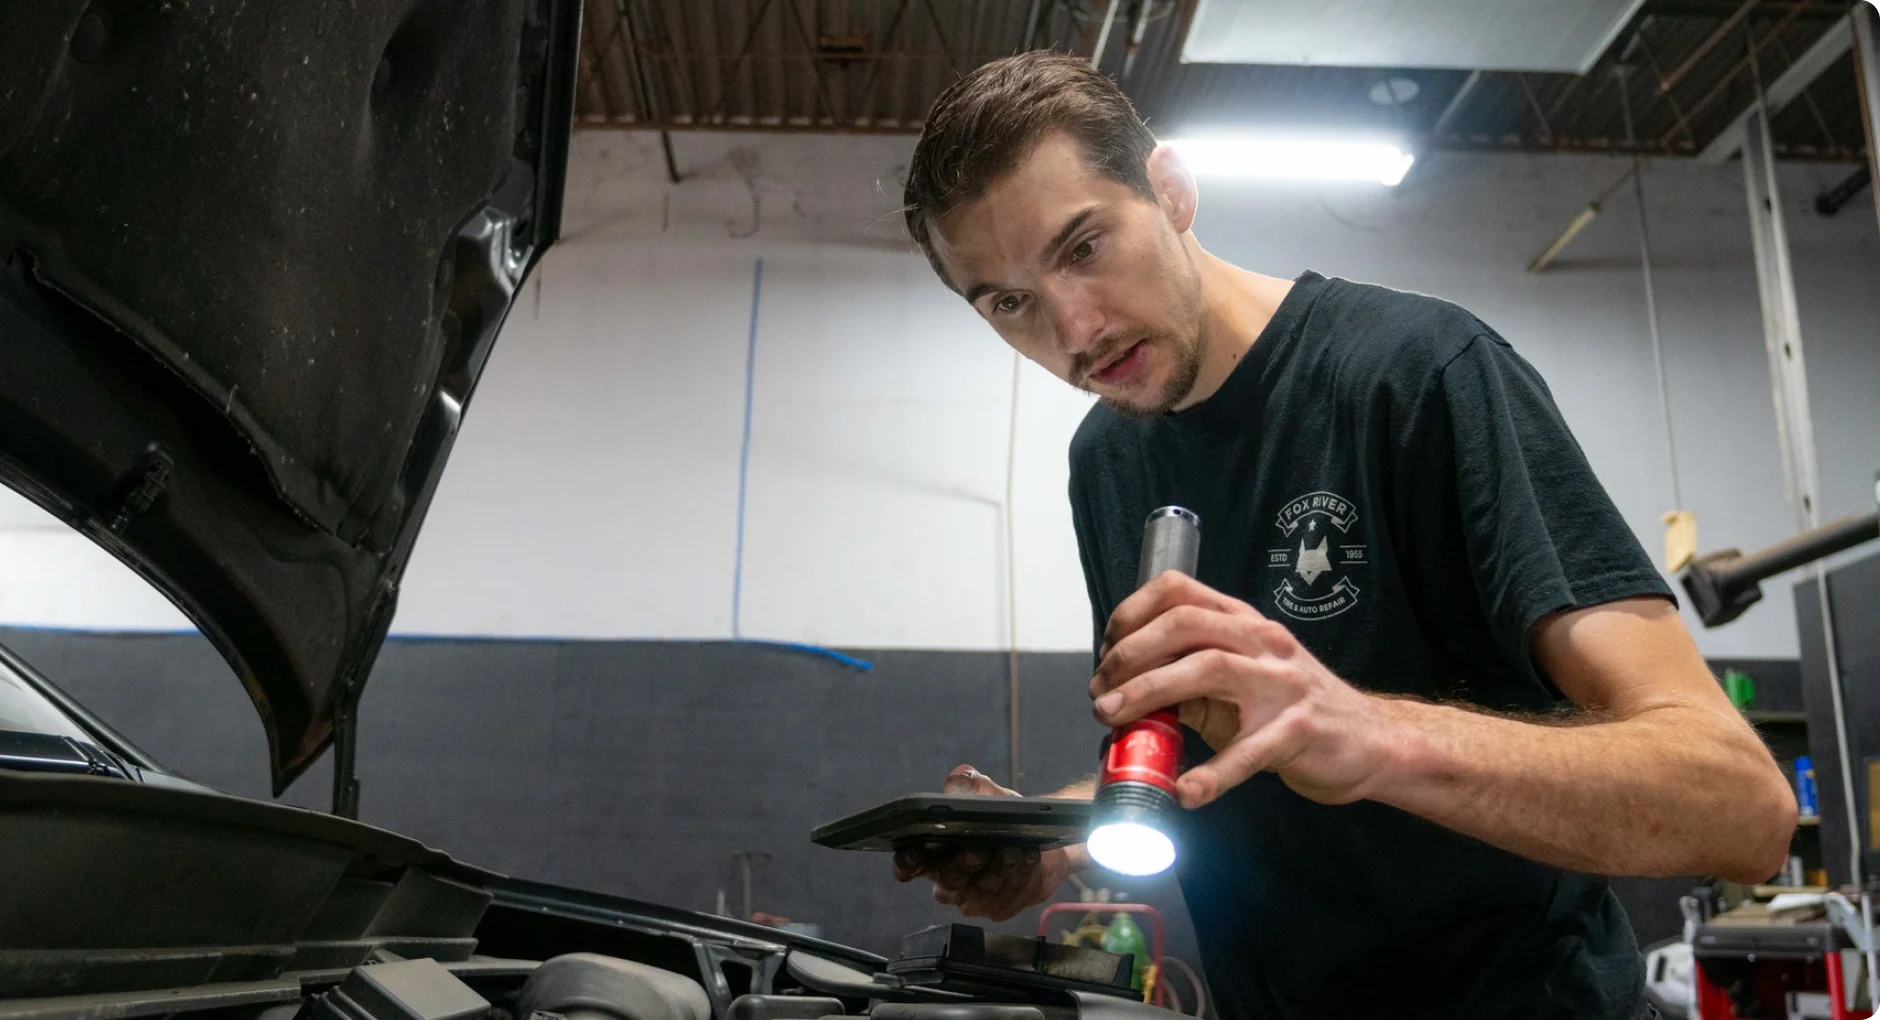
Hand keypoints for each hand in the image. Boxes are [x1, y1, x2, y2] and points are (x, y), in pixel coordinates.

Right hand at [891, 765, 1080, 921]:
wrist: (1036, 833)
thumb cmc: (996, 815)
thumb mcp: (982, 792)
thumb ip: (966, 783)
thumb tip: (957, 784)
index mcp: (931, 856)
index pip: (908, 866)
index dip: (907, 863)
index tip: (914, 852)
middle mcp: (948, 882)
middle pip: (948, 882)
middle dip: (964, 865)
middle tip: (979, 848)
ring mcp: (974, 898)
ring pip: (982, 890)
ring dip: (999, 869)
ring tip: (1014, 848)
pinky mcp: (1000, 907)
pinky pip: (1008, 896)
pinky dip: (1020, 875)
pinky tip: (1029, 857)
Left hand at [1091, 571, 1395, 809]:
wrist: (1372, 741)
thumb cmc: (1297, 709)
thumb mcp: (1242, 681)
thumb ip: (1190, 680)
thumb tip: (1126, 693)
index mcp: (1245, 624)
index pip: (1179, 592)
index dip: (1131, 614)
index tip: (1106, 650)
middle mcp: (1263, 643)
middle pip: (1185, 626)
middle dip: (1131, 655)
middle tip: (1101, 692)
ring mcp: (1283, 684)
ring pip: (1208, 670)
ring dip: (1151, 693)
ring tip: (1115, 721)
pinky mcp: (1299, 731)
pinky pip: (1248, 751)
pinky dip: (1211, 773)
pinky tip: (1183, 790)